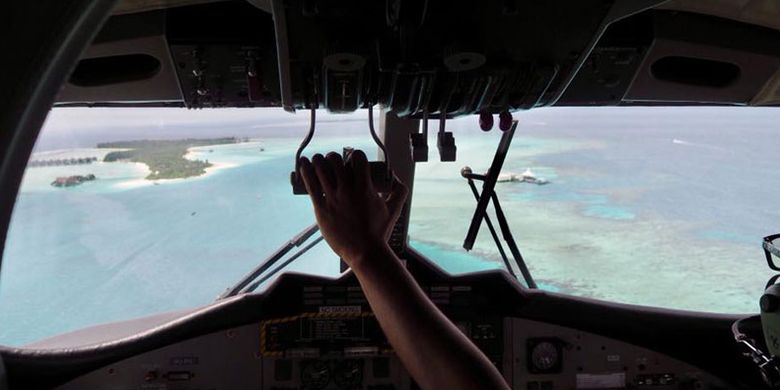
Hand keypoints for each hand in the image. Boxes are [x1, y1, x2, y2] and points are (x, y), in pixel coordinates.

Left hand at [298, 150, 407, 266]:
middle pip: (335, 160)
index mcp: (365, 188)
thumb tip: (398, 179)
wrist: (364, 252)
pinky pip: (310, 184)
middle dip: (334, 157)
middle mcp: (347, 190)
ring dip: (319, 161)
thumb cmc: (379, 232)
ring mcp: (333, 199)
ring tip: (319, 160)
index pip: (357, 158)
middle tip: (334, 161)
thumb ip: (399, 192)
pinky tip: (304, 164)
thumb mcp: (394, 210)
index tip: (354, 159)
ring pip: (320, 169)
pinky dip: (306, 171)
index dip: (355, 155)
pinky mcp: (321, 209)